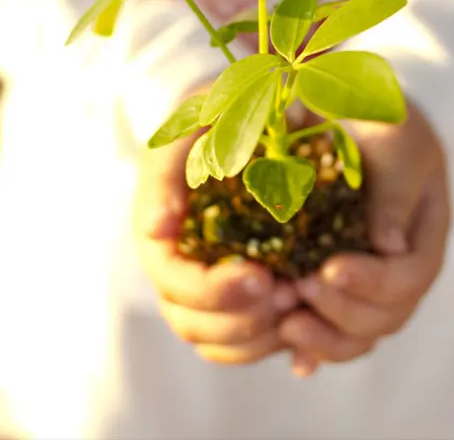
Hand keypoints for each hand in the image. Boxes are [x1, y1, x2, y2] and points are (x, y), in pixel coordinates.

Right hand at [135, 86, 298, 365]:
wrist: (258, 110)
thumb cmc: (226, 111)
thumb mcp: (197, 118)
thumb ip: (171, 165)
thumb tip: (157, 229)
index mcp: (162, 226)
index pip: (172, 279)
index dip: (211, 290)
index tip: (260, 276)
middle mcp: (176, 261)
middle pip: (189, 319)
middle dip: (238, 317)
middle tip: (288, 293)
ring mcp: (202, 282)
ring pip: (210, 339)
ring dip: (254, 334)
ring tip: (296, 301)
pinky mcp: (232, 295)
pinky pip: (234, 342)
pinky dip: (262, 340)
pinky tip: (296, 317)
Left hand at [279, 104, 450, 376]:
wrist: (354, 116)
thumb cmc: (381, 123)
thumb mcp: (397, 141)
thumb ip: (395, 189)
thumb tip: (388, 246)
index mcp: (425, 235)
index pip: (411, 276)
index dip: (374, 282)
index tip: (330, 269)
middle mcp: (402, 270)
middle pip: (387, 316)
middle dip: (343, 312)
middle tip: (298, 291)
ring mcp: (371, 285)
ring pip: (361, 334)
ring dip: (325, 337)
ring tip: (285, 324)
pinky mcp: (337, 291)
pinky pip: (333, 330)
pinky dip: (314, 347)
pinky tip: (294, 360)